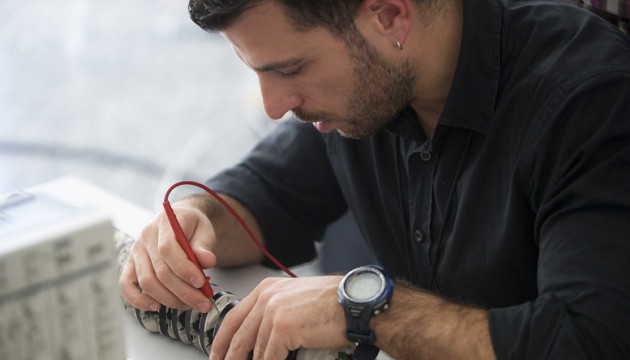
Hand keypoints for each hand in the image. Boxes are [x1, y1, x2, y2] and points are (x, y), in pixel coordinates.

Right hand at [118, 205, 217, 311]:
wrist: (180, 221)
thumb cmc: (192, 227)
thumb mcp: (204, 230)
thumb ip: (204, 246)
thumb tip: (208, 261)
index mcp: (164, 223)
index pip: (167, 249)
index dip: (184, 269)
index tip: (201, 283)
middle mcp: (145, 236)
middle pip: (159, 271)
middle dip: (183, 292)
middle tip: (203, 303)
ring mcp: (135, 251)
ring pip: (147, 282)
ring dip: (169, 299)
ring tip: (189, 304)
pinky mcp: (130, 264)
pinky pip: (126, 285)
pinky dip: (138, 300)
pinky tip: (157, 307)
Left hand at [210, 276, 349, 359]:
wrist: (353, 304)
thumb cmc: (332, 302)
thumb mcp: (294, 298)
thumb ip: (274, 312)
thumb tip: (260, 337)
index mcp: (267, 289)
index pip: (234, 317)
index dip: (222, 340)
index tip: (218, 354)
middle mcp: (266, 297)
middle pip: (237, 334)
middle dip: (228, 357)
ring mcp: (273, 312)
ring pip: (252, 350)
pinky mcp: (282, 328)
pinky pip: (267, 357)